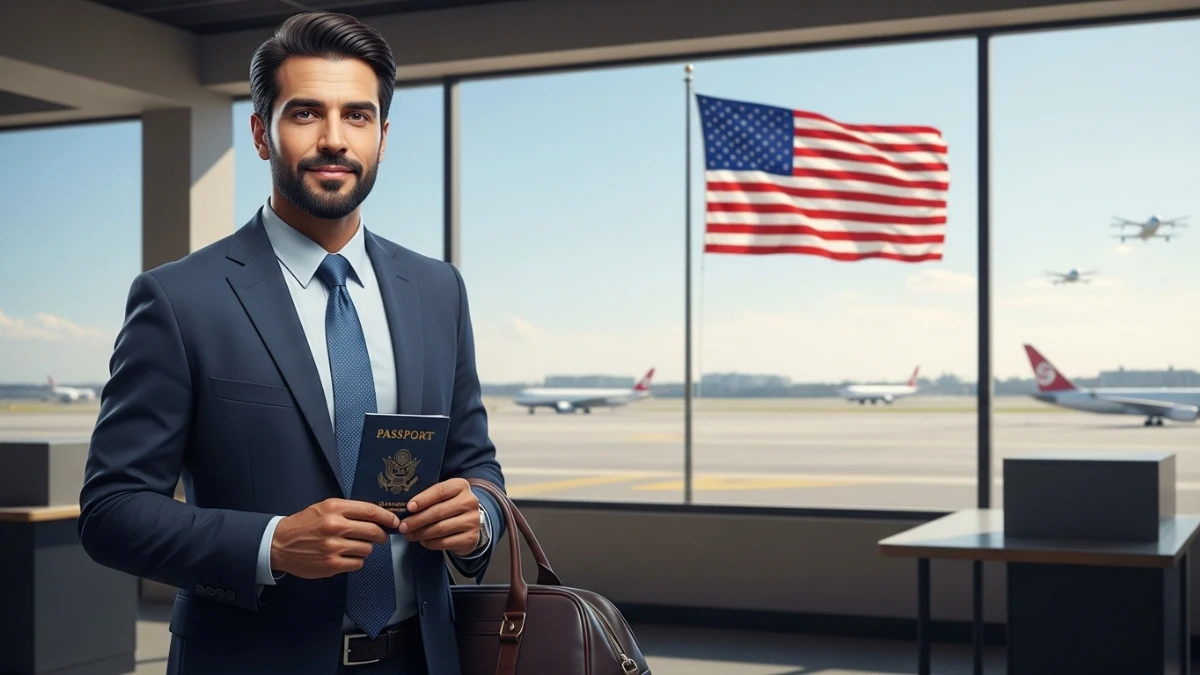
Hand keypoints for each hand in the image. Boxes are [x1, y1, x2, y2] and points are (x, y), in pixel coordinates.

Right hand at [270, 498, 398, 578]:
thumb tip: (376, 516)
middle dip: (381, 535)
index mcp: (334, 509)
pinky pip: (358, 564)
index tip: (393, 521)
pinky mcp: (331, 565)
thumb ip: (349, 510)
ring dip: (365, 548)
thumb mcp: (324, 507)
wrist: (279, 544)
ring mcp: (333, 547)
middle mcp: (335, 526)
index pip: (370, 511)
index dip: (386, 517)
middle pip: (373, 531)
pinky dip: (356, 561)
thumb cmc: (304, 524)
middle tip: (380, 537)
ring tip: (353, 546)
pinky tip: (346, 556)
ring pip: (367, 549)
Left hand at [398, 478, 480, 556]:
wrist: (471, 523)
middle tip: (403, 526)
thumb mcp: (443, 496)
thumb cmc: (449, 506)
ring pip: (440, 528)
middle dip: (417, 520)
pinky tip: (422, 541)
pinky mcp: (471, 538)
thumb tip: (406, 509)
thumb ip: (428, 498)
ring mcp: (472, 521)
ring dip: (421, 533)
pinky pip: (445, 542)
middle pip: (438, 512)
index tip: (409, 507)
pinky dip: (430, 543)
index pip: (439, 491)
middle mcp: (469, 502)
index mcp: (460, 486)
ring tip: (409, 535)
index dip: (423, 499)